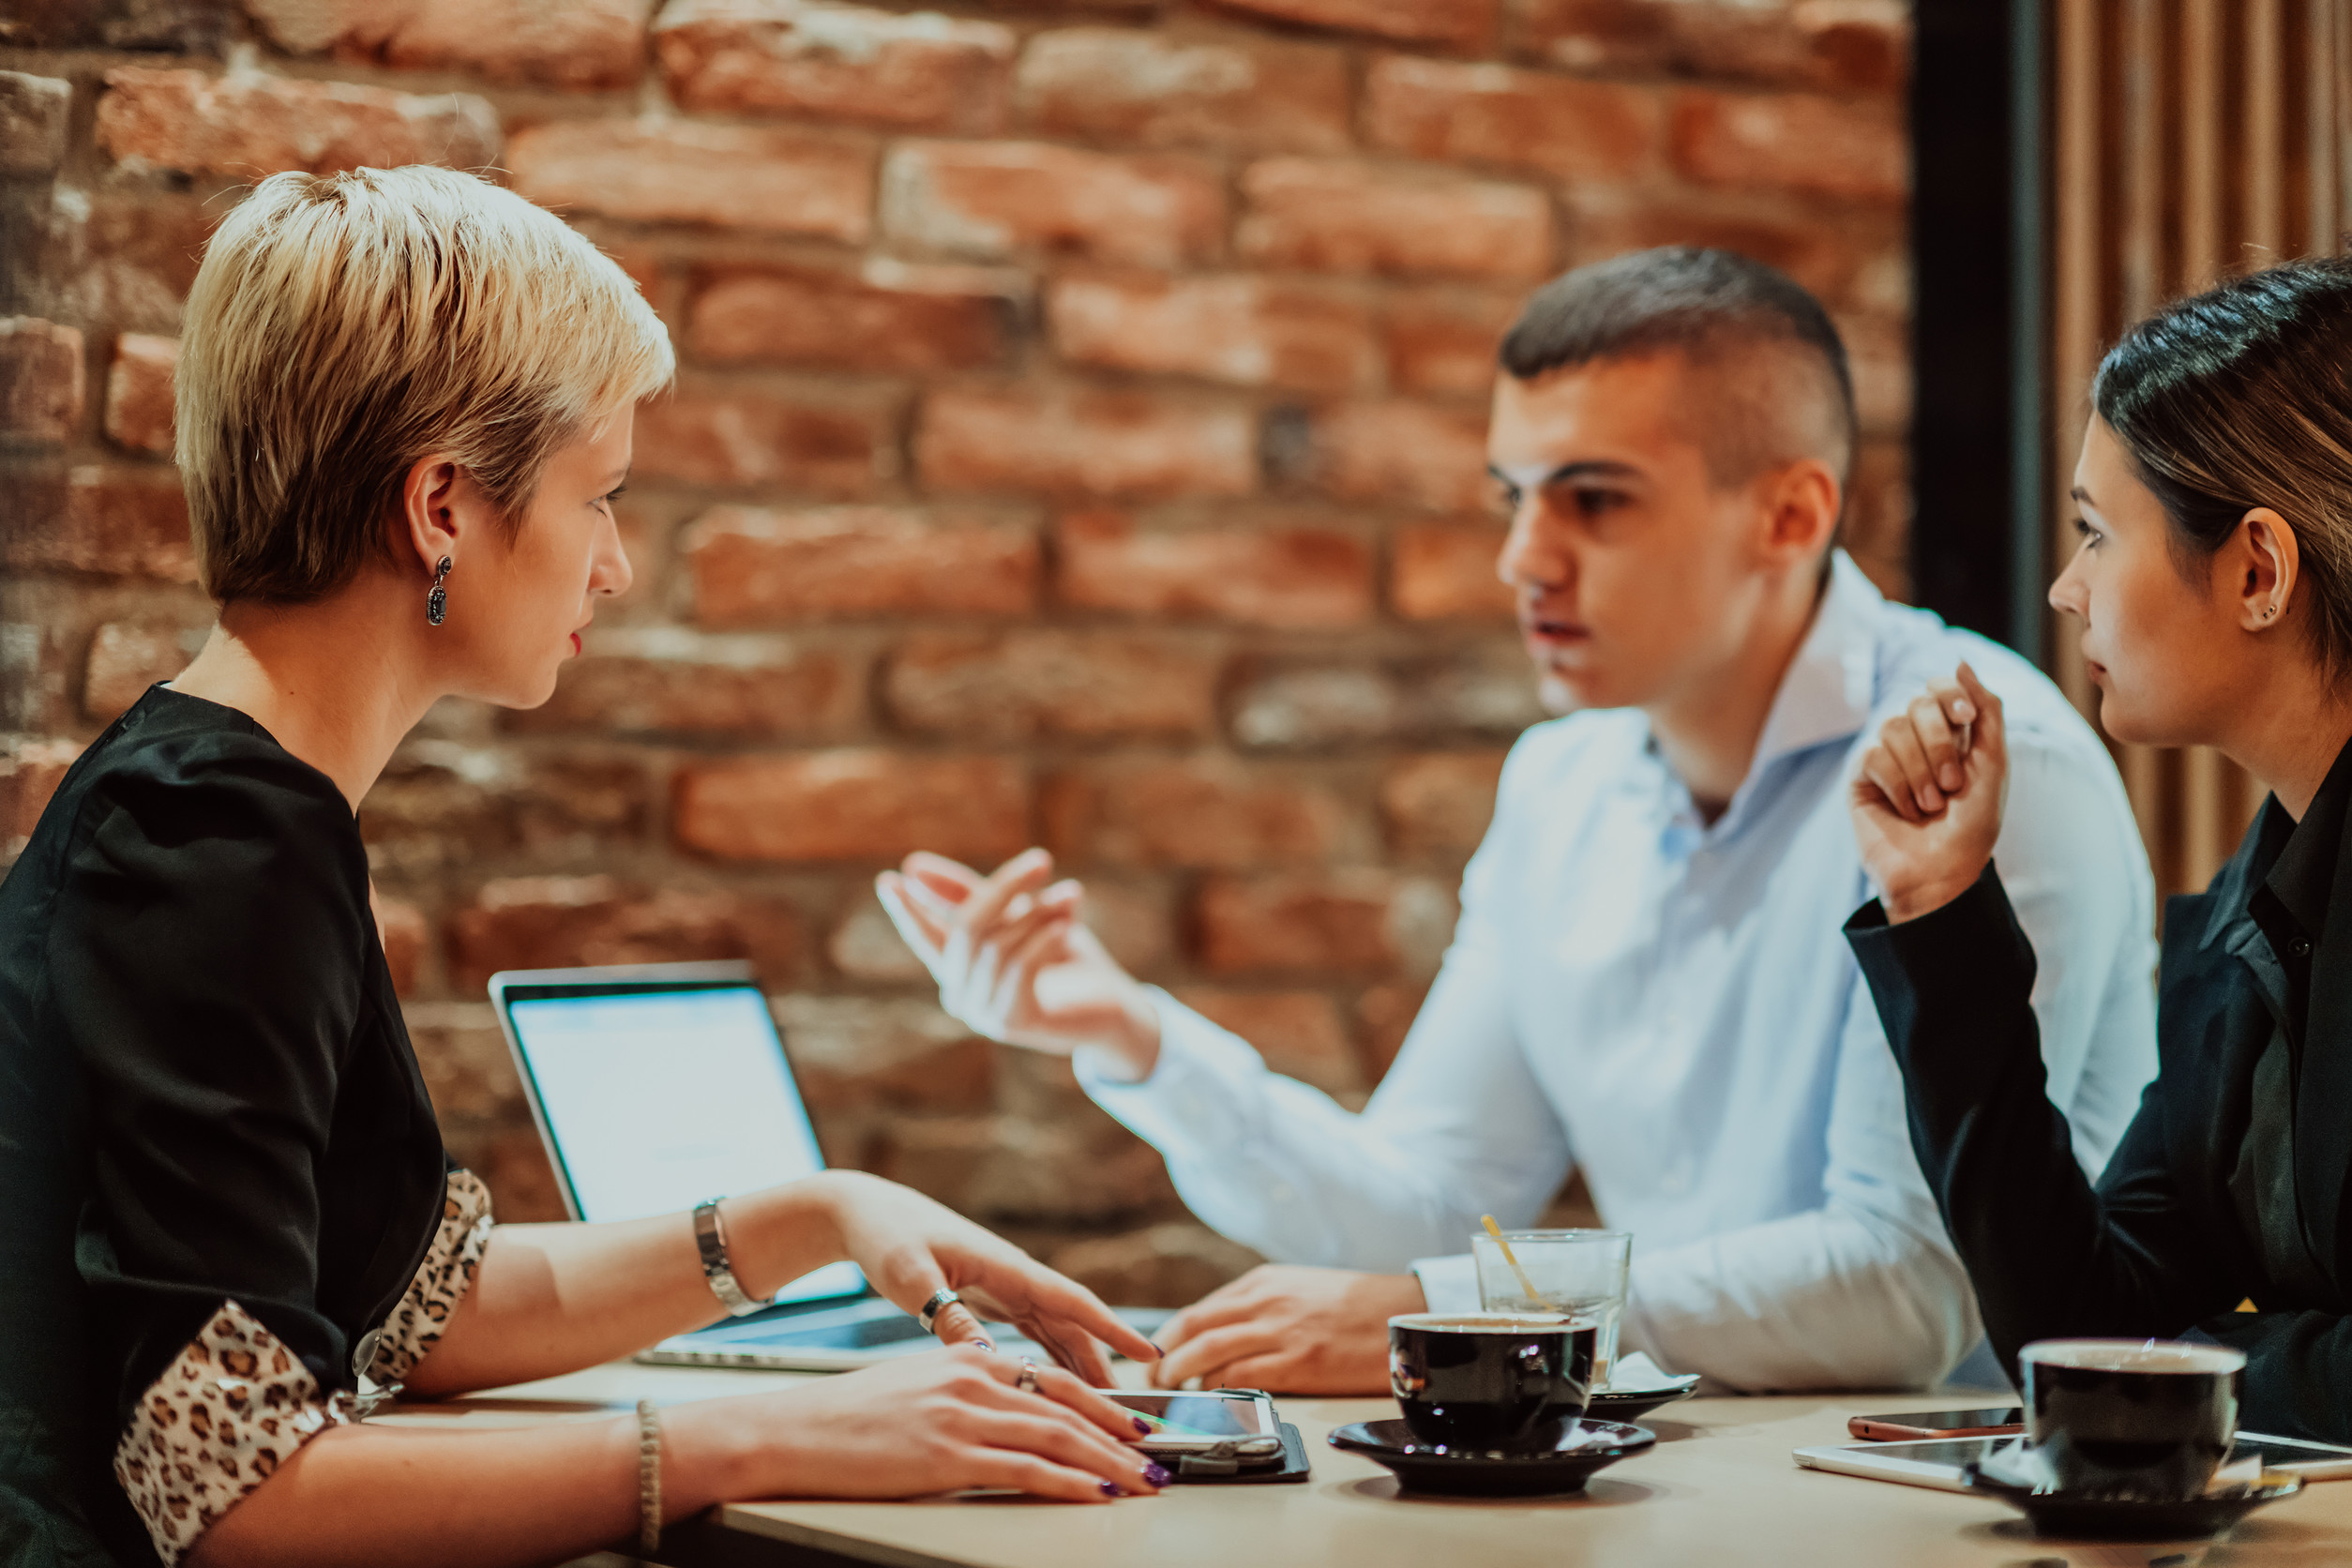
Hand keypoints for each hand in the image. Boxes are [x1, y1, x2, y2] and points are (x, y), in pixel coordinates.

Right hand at [686, 1345, 1168, 1502]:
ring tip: (1142, 1481)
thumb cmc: (847, 1418)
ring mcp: (962, 1417)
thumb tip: (1008, 1403)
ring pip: (1056, 1438)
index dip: (1103, 1404)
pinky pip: (1024, 1469)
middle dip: (1121, 1435)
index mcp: (969, 1361)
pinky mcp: (947, 1455)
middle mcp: (974, 1380)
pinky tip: (1094, 1494)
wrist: (791, 1432)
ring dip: (1109, 1463)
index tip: (1136, 1425)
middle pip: (1067, 1407)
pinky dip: (1068, 1483)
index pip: (1054, 1380)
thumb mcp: (918, 1384)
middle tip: (1158, 1457)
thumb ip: (966, 1388)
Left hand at [811, 1171, 1159, 1385]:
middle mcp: (1014, 1276)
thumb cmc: (886, 1236)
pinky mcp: (990, 1299)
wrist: (865, 1213)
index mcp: (1005, 1266)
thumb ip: (948, 1313)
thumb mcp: (912, 1276)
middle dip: (1104, 1360)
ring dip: (1081, 1364)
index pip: (1071, 1300)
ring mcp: (1005, 1288)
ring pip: (1057, 1331)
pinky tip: (1062, 1385)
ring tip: (1105, 1406)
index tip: (1148, 1350)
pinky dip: (1051, 1358)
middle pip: (1073, 1323)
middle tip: (1129, 1405)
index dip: (1111, 1327)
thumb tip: (983, 1356)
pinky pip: (1033, 1333)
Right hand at [876, 848, 1162, 1078]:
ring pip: (996, 945)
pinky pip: (1018, 968)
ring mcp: (982, 1014)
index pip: (927, 936)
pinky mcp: (1010, 1023)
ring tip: (1072, 893)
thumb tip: (915, 867)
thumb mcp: (1022, 917)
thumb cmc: (1066, 959)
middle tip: (1042, 859)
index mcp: (961, 970)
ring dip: (1038, 913)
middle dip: (1004, 888)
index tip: (888, 879)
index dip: (909, 909)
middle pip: (967, 929)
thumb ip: (979, 894)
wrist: (1114, 1009)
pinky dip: (1042, 941)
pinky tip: (1065, 925)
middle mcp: (962, 995)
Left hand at [1148, 1266, 1423, 1392]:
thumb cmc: (1356, 1306)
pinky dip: (1219, 1392)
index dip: (1170, 1338)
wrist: (1403, 1314)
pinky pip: (1242, 1378)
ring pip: (1208, 1353)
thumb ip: (1262, 1306)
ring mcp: (1280, 1331)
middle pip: (1193, 1329)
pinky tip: (1213, 1404)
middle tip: (1154, 1382)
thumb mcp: (1301, 1289)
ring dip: (1182, 1377)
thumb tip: (1223, 1337)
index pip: (1199, 1311)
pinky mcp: (1298, 1362)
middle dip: (1165, 1359)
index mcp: (1263, 1282)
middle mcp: (1265, 1301)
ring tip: (1174, 1396)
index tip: (1158, 1359)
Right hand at [1850, 662, 2007, 922]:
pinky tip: (1906, 811)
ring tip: (1931, 806)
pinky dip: (1898, 785)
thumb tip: (1960, 662)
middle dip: (1940, 745)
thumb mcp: (1993, 762)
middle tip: (1952, 786)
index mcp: (1950, 733)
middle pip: (1918, 704)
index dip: (1950, 695)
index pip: (1939, 687)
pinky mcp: (1861, 778)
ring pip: (1893, 728)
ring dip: (1921, 772)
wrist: (1942, 872)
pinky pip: (1874, 756)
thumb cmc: (1973, 825)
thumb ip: (1986, 710)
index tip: (1966, 721)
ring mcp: (1885, 757)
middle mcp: (1915, 739)